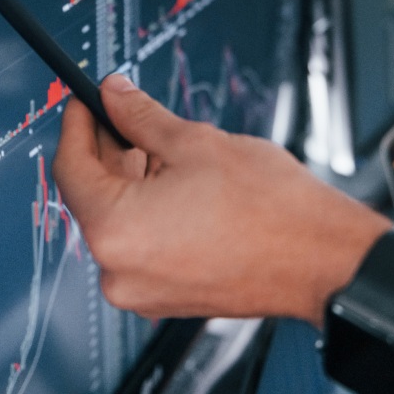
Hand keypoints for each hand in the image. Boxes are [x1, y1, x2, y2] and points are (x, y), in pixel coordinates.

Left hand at [53, 74, 390, 324]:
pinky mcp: (167, 298)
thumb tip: (115, 95)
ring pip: (119, 221)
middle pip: (93, 196)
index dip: (77, 126)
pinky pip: (141, 245)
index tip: (85, 103)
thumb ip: (140, 116)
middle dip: (109, 151)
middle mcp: (118, 272)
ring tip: (168, 149)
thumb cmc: (270, 211)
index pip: (70, 168)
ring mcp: (142, 292)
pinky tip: (178, 184)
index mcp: (115, 231)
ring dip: (133, 181)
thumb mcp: (194, 142)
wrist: (323, 259)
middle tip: (128, 115)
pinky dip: (150, 212)